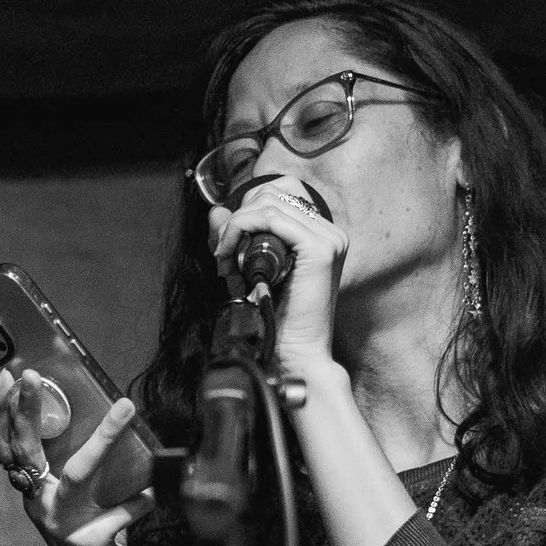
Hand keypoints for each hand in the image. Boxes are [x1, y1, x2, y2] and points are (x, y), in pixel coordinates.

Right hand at [0, 371, 154, 545]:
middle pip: (24, 451)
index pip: (4, 444)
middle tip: (32, 376)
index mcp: (33, 487)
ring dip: (104, 439)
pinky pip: (121, 513)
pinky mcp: (87, 542)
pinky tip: (155, 492)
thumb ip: (81, 464)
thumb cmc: (91, 534)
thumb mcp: (77, 497)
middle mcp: (39, 503)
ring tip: (125, 410)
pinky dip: (141, 500)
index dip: (0, 411)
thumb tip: (107, 410)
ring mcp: (60, 524)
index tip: (9, 375)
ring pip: (78, 474)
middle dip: (25, 410)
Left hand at [207, 175, 346, 377]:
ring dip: (235, 227)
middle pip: (273, 193)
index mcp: (320, 233)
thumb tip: (216, 210)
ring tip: (225, 259)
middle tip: (223, 252)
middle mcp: (329, 231)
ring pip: (268, 204)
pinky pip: (271, 218)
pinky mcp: (320, 248)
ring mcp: (329, 238)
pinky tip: (230, 255)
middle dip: (238, 218)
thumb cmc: (273, 317)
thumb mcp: (246, 269)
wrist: (293, 352)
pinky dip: (241, 229)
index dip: (248, 207)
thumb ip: (233, 237)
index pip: (282, 192)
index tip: (228, 240)